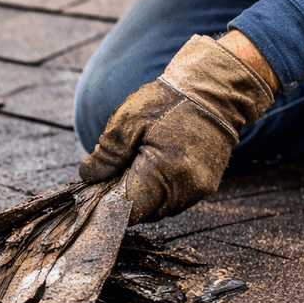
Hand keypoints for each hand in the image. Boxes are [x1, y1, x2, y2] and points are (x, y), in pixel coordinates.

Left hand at [79, 33, 276, 223]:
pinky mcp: (207, 186)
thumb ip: (106, 154)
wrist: (214, 90)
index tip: (98, 187)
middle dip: (125, 198)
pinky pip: (174, 200)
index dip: (108, 202)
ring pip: (159, 209)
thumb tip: (89, 176)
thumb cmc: (170, 100)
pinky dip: (159, 191)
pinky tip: (152, 167)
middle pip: (144, 212)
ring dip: (143, 195)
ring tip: (134, 166)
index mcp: (166, 173)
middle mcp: (187, 189)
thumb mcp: (127, 121)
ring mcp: (200, 190)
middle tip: (115, 171)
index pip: (128, 209)